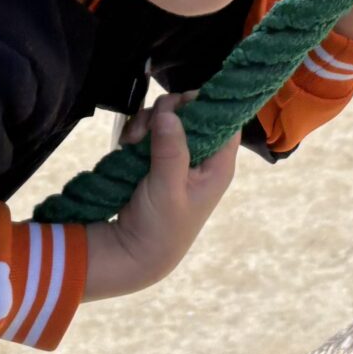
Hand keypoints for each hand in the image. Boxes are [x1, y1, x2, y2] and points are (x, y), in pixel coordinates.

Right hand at [85, 98, 237, 301]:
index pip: (226, 121)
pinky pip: (149, 129)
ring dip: (147, 122)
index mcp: (217, 165)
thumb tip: (170, 112)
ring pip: (167, 118)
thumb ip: (171, 150)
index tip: (182, 102)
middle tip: (148, 127)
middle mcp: (201, 156)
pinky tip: (126, 145)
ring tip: (132, 142)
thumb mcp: (168, 189)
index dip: (208, 105)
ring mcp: (178, 155)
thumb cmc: (160, 226)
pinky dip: (137, 132)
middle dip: (168, 112)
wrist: (132, 250)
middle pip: (192, 112)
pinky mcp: (155, 157)